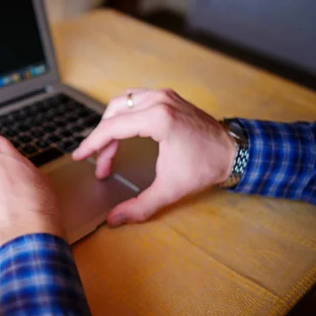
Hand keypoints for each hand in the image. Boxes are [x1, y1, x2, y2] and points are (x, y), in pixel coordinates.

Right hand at [72, 88, 235, 225]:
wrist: (234, 151)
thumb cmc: (205, 166)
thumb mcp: (170, 189)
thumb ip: (139, 206)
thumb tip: (115, 219)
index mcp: (158, 119)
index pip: (112, 128)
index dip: (92, 144)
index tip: (80, 156)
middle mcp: (159, 101)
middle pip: (114, 114)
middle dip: (102, 140)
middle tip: (101, 165)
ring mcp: (164, 96)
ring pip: (123, 103)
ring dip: (111, 124)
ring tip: (108, 148)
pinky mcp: (169, 97)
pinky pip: (136, 99)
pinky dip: (124, 114)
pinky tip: (123, 130)